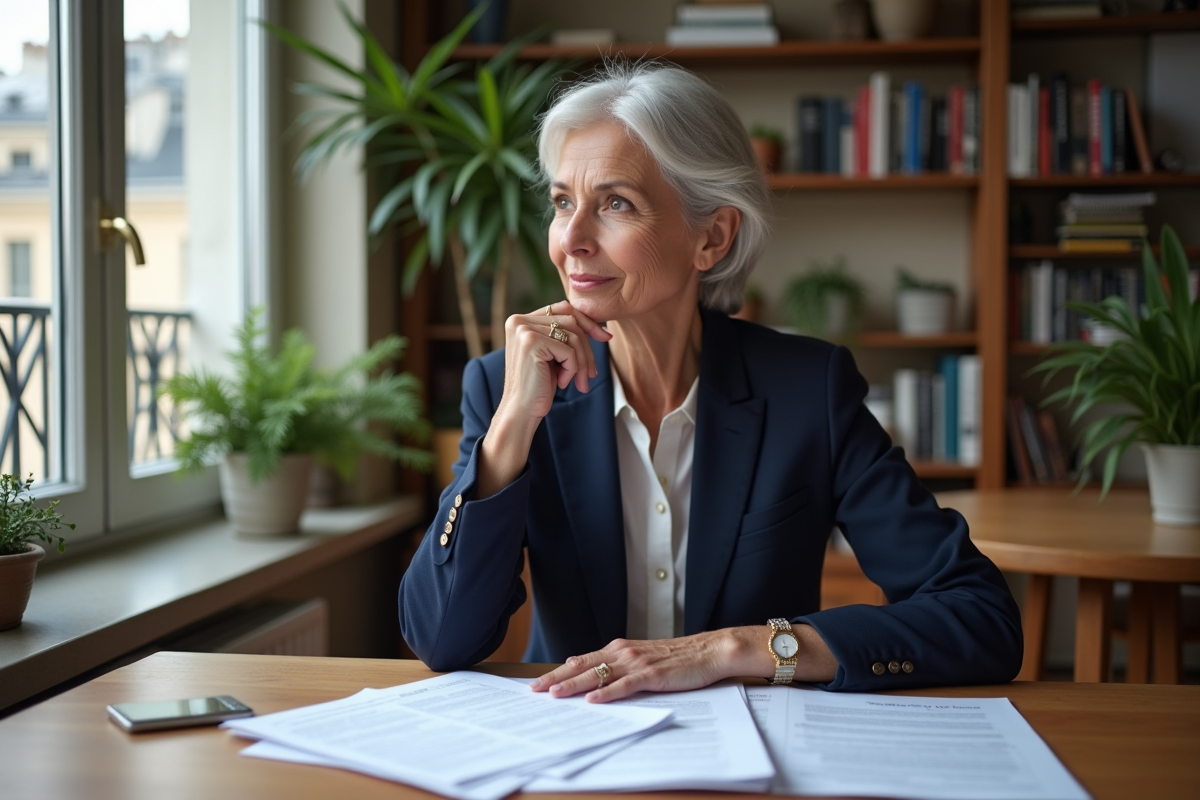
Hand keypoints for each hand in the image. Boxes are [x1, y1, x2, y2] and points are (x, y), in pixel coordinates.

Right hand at [497, 301, 611, 423]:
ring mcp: (524, 330)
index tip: (604, 337)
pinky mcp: (531, 343)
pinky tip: (564, 383)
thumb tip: (602, 328)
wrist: (521, 412)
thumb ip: (565, 335)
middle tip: (591, 373)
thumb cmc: (539, 386)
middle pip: (571, 321)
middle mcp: (519, 321)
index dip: (586, 322)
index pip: (563, 309)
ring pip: (573, 336)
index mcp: (521, 320)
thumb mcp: (553, 355)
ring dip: (582, 362)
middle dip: (587, 348)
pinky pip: (569, 351)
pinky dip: (573, 369)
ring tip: (579, 381)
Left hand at [529, 628, 764, 702]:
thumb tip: (587, 671)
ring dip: (575, 685)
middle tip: (535, 689)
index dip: (558, 671)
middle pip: (583, 666)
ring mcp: (637, 662)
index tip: (538, 681)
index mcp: (619, 648)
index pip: (581, 660)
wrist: (708, 651)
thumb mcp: (641, 657)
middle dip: (557, 678)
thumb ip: (616, 664)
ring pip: (599, 674)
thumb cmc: (676, 657)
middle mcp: (624, 652)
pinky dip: (608, 692)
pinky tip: (594, 699)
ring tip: (555, 694)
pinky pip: (625, 685)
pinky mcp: (652, 674)